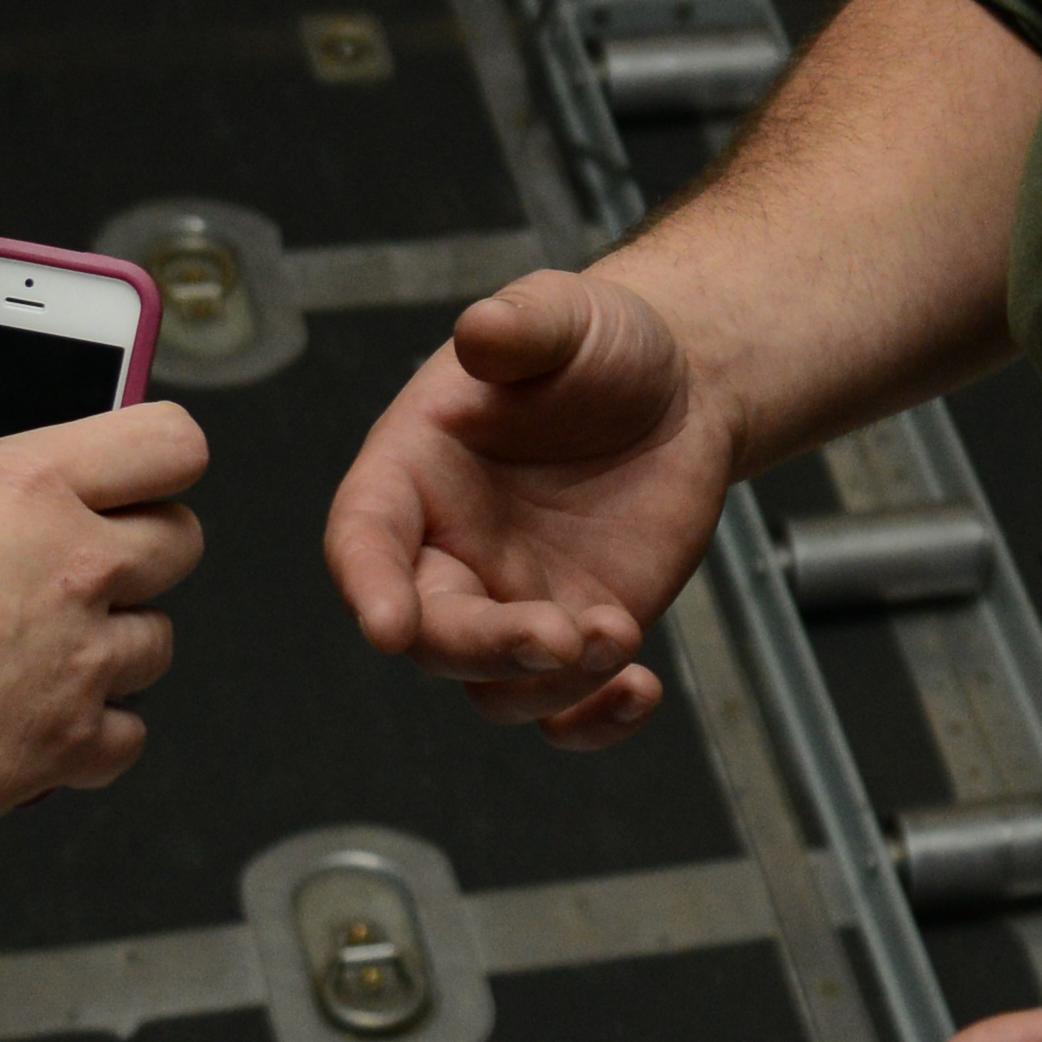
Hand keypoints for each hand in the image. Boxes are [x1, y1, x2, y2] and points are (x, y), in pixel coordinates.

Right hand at [0, 401, 206, 857]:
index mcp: (24, 483)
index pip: (167, 441)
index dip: (158, 454)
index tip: (135, 472)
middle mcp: (75, 565)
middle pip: (182, 540)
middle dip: (144, 550)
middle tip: (87, 564)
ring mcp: (81, 660)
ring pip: (160, 642)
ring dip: (115, 645)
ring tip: (51, 652)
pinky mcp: (70, 745)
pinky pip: (127, 738)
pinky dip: (94, 738)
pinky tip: (44, 726)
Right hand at [324, 270, 736, 748]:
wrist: (678, 390)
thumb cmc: (598, 346)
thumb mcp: (565, 315)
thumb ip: (522, 325)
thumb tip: (481, 331)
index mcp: (414, 471)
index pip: (364, 537)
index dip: (365, 583)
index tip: (387, 626)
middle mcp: (449, 551)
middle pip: (431, 634)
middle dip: (483, 647)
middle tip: (556, 635)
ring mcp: (511, 603)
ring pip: (494, 686)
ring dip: (549, 683)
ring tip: (619, 635)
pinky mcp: (575, 636)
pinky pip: (562, 711)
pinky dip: (594, 725)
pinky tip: (641, 690)